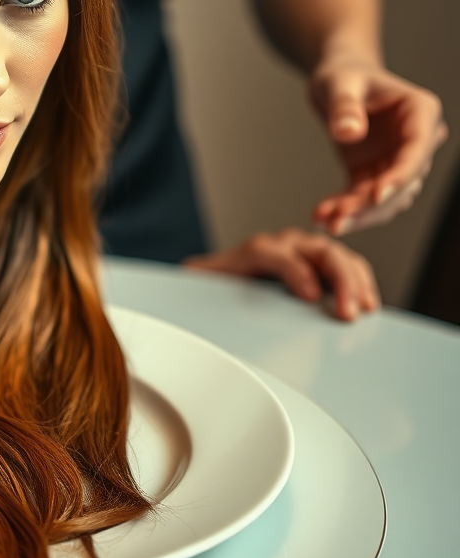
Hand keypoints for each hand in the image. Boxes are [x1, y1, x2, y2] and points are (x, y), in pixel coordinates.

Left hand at [184, 229, 379, 321]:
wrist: (229, 279)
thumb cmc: (220, 281)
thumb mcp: (206, 280)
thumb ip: (200, 277)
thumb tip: (189, 273)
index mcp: (256, 249)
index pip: (276, 253)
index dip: (294, 270)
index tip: (309, 296)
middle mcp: (285, 245)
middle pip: (318, 251)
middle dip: (338, 279)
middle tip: (347, 312)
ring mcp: (307, 253)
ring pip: (338, 258)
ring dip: (356, 282)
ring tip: (364, 309)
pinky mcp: (322, 267)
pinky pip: (348, 268)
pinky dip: (361, 284)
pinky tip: (368, 304)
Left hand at [310, 58, 446, 234]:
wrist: (337, 80)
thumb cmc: (343, 74)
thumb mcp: (338, 83)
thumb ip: (343, 106)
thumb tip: (348, 133)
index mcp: (420, 112)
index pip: (417, 150)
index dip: (400, 176)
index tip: (377, 196)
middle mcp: (417, 139)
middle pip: (402, 182)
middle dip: (371, 205)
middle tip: (338, 219)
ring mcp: (397, 159)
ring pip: (385, 198)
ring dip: (357, 213)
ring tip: (324, 219)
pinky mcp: (376, 172)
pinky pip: (363, 196)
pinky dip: (344, 208)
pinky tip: (320, 214)